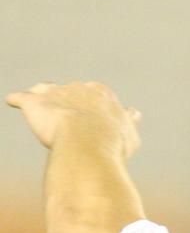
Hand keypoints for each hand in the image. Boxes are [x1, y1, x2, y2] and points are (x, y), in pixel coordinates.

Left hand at [6, 81, 141, 155]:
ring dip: (43, 98)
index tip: (91, 119)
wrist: (87, 145)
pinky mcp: (34, 102)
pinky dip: (16, 99)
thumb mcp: (128, 134)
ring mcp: (55, 93)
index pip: (94, 94)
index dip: (91, 108)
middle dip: (67, 102)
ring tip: (40, 108)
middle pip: (69, 91)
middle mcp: (78, 87)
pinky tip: (12, 100)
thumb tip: (134, 113)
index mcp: (102, 92)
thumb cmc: (112, 144)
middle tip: (66, 119)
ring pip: (46, 91)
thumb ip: (128, 121)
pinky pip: (21, 98)